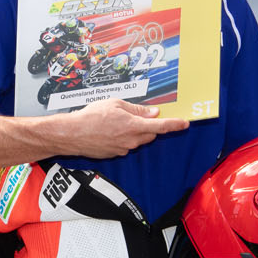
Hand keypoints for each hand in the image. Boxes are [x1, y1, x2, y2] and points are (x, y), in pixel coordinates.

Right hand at [55, 99, 187, 159]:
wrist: (72, 134)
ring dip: (134, 131)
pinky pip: (126, 145)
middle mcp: (131, 140)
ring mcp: (124, 149)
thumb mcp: (115, 104)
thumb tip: (152, 113)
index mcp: (133, 125)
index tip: (185, 123)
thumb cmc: (91, 116)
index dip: (175, 125)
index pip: (161, 126)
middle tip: (137, 115)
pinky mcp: (116, 154)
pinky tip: (109, 130)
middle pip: (150, 133)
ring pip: (138, 140)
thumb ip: (136, 109)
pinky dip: (123, 137)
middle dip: (149, 125)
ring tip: (116, 122)